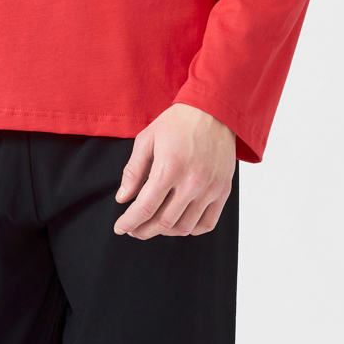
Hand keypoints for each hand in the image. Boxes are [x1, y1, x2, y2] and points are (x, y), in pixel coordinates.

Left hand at [114, 105, 235, 239]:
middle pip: (163, 223)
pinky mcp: (223, 191)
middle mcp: (191, 182)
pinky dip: (190, 230)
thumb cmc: (178, 122)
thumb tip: (123, 198)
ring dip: (164, 232)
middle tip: (133, 229)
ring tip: (154, 225)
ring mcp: (209, 189)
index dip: (129, 222)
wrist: (213, 112)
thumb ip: (133, 171)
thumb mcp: (147, 139)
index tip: (120, 227)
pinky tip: (179, 223)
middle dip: (142, 231)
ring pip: (184, 227)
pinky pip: (207, 224)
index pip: (144, 208)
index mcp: (169, 168)